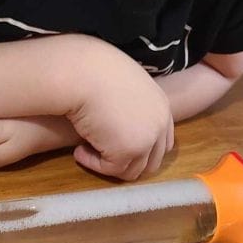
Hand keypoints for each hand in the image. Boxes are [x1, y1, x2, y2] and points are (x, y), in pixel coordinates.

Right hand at [68, 46, 174, 179]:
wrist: (83, 74)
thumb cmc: (94, 72)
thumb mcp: (124, 86)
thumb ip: (131, 105)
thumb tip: (119, 124)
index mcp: (161, 107)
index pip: (163, 142)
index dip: (142, 149)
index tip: (117, 145)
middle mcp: (159, 124)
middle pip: (152, 161)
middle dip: (127, 162)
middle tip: (103, 154)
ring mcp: (146, 140)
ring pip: (131, 170)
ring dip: (108, 164)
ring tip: (85, 149)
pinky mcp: (127, 151)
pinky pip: (109, 169)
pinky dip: (93, 164)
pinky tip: (78, 151)